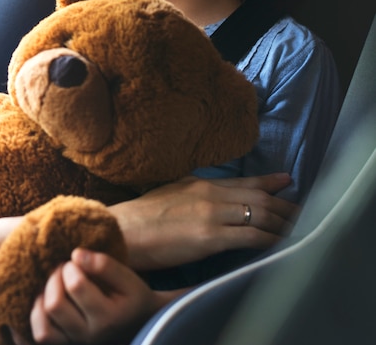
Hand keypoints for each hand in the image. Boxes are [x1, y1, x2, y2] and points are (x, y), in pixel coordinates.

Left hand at [11, 249, 183, 344]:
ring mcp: (76, 344)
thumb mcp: (127, 278)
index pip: (76, 286)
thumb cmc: (132, 297)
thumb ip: (104, 265)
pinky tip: (46, 299)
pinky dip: (38, 316)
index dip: (71, 267)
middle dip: (55, 278)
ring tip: (56, 285)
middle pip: (55, 305)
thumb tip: (76, 254)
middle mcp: (89, 335)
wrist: (139, 324)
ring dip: (44, 298)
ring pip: (43, 327)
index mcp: (107, 317)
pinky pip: (42, 335)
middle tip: (65, 269)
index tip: (78, 261)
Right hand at [111, 174, 297, 270]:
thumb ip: (191, 193)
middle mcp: (210, 194)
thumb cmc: (140, 217)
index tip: (287, 181)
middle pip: (258, 197)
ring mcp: (211, 214)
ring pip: (260, 214)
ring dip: (283, 223)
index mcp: (199, 183)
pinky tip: (282, 244)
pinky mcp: (209, 237)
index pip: (243, 182)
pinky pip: (251, 236)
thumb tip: (207, 198)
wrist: (122, 230)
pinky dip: (271, 239)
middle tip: (303, 211)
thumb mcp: (168, 193)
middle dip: (284, 205)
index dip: (269, 182)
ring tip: (300, 228)